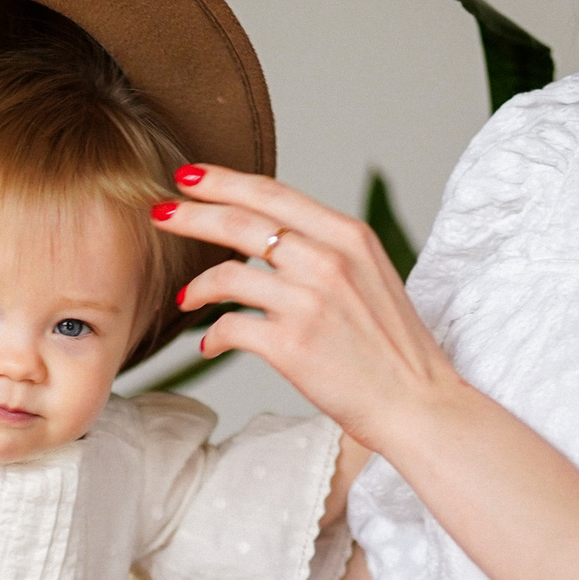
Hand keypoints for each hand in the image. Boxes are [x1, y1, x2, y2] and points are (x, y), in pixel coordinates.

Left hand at [152, 165, 469, 451]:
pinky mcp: (291, 345)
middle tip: (161, 213)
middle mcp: (327, 260)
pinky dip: (210, 336)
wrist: (417, 402)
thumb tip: (273, 236)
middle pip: (239, 222)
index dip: (222, 181)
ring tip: (188, 299)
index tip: (189, 177)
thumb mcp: (370, 275)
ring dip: (197, 286)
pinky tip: (208, 345)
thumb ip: (326, 249)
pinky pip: (229, 328)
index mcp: (349, 236)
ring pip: (226, 275)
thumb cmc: (393, 347)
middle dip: (191, 215)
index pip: (272, 193)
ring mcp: (308, 302)